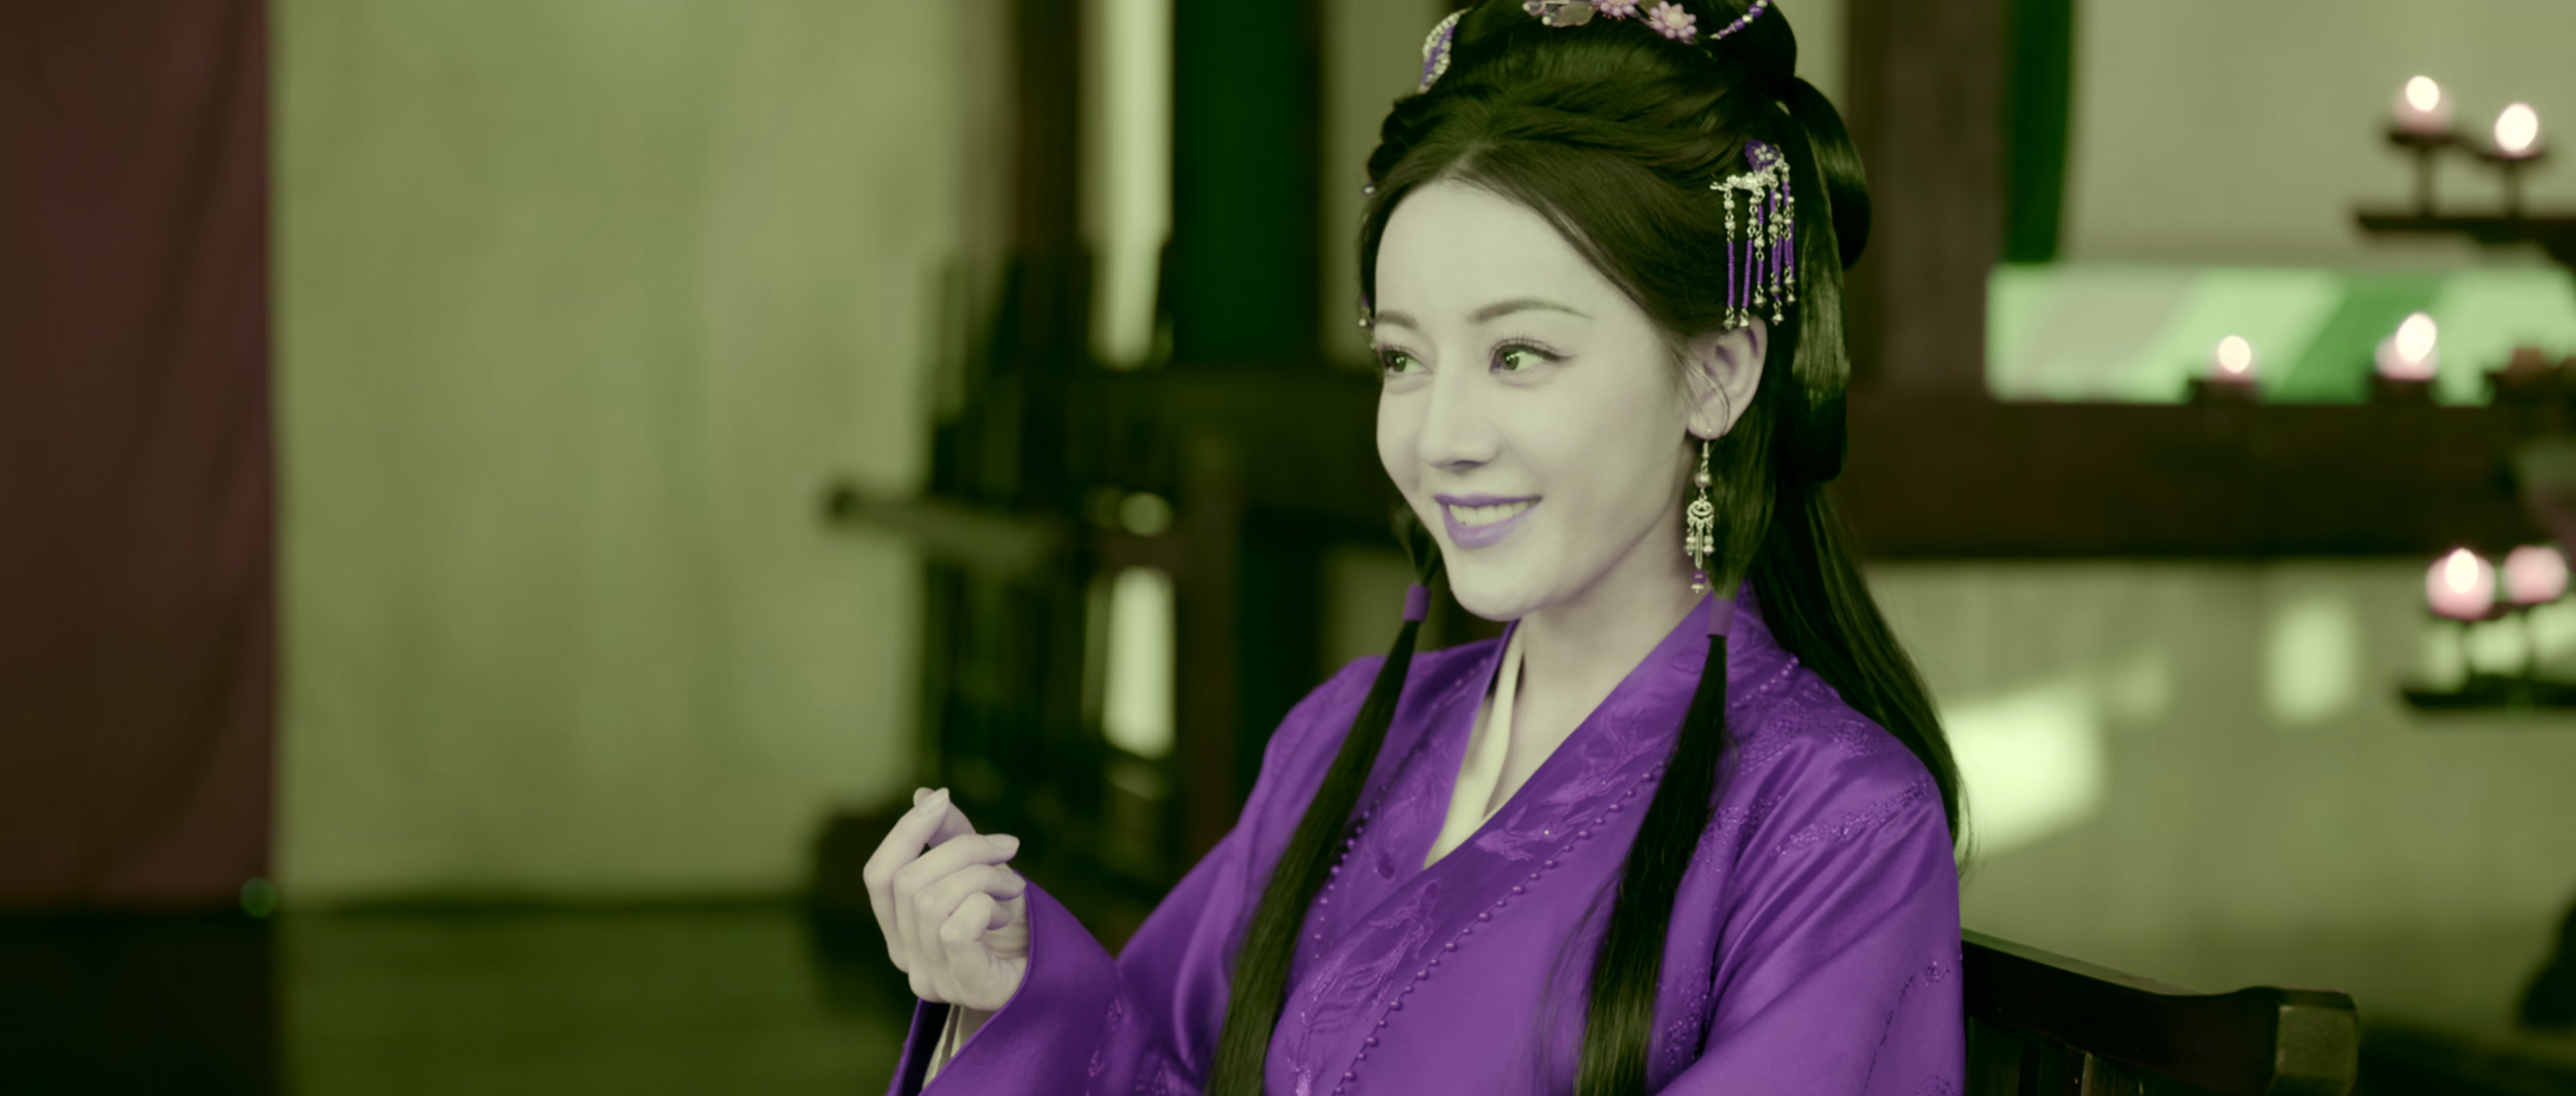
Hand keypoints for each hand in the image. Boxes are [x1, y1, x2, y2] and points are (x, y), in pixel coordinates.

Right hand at [863, 787, 1030, 1011]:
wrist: (1057, 972)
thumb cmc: (1013, 926)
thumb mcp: (981, 872)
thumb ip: (951, 838)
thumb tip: (924, 795)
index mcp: (900, 930)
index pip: (878, 876)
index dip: (904, 832)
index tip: (943, 798)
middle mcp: (907, 959)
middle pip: (909, 882)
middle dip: (964, 850)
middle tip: (1007, 852)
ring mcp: (934, 980)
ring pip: (932, 903)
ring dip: (984, 877)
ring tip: (1014, 886)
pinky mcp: (967, 988)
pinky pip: (955, 931)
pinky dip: (984, 907)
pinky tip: (1005, 915)